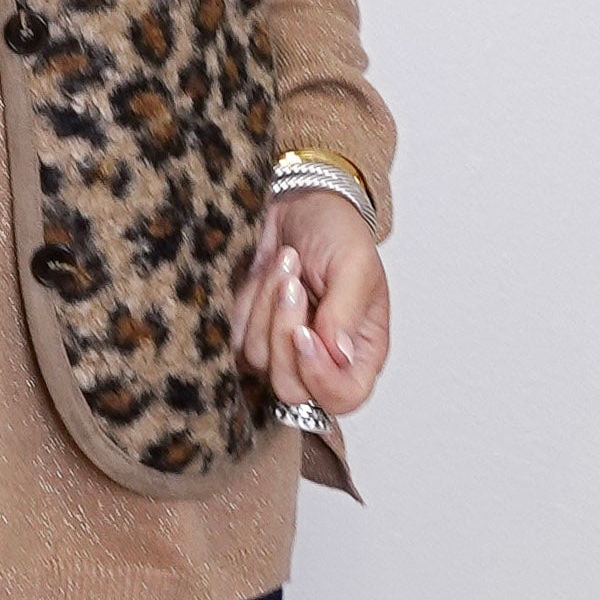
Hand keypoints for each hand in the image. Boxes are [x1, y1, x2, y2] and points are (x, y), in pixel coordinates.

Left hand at [230, 199, 389, 422]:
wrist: (303, 204)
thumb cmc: (338, 233)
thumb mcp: (354, 266)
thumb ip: (346, 313)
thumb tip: (338, 356)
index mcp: (362, 350)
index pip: (344, 396)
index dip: (320, 377)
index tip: (305, 333)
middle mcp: (324, 359)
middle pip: (292, 388)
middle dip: (282, 334)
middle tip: (293, 286)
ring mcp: (284, 351)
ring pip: (259, 362)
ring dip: (266, 307)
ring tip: (286, 265)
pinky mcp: (254, 335)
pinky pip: (237, 340)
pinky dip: (248, 304)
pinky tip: (268, 274)